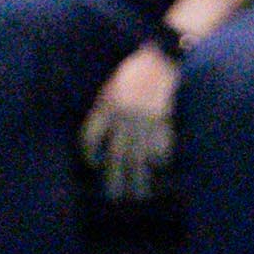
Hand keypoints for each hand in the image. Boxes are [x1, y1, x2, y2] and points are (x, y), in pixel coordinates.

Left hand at [81, 43, 177, 201]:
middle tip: (116, 198)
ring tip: (140, 194)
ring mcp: (144, 119)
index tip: (94, 165)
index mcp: (106, 104)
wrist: (163, 55)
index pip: (90, 136)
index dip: (90, 154)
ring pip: (139, 156)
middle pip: (116, 154)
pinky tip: (160, 169)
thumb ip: (105, 108)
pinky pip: (161, 146)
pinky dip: (161, 159)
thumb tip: (101, 135)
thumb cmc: (136, 69)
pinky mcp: (163, 119)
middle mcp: (122, 115)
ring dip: (140, 178)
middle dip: (115, 178)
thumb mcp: (112, 85)